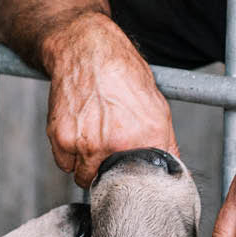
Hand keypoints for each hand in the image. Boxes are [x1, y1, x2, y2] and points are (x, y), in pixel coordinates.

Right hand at [42, 12, 178, 186]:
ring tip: (93, 138)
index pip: (144, 185)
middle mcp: (114, 144)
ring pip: (83, 177)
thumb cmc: (122, 74)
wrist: (88, 51)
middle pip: (110, 185)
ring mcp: (85, 144)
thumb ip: (167, 145)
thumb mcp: (158, 107)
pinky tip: (78, 131)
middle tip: (110, 151)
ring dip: (86, 165)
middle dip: (110, 174)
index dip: (137, 184)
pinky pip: (64, 164)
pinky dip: (68, 154)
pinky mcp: (62, 139)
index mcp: (144, 139)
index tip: (133, 179)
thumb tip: (174, 174)